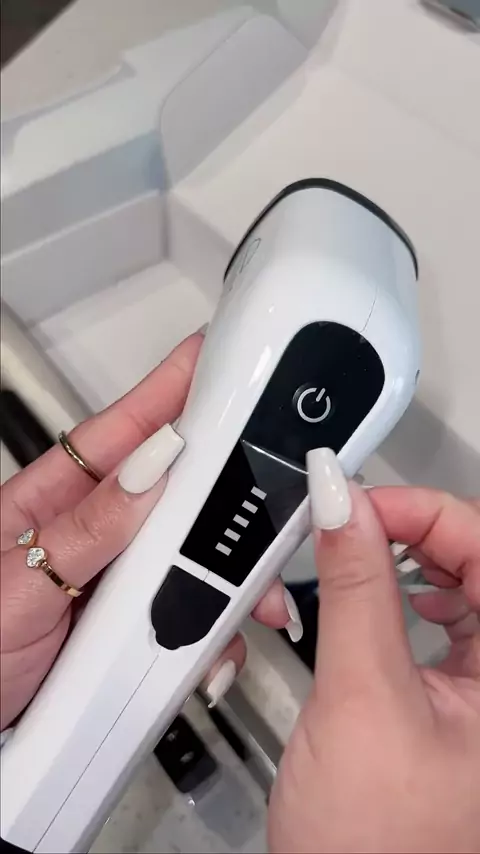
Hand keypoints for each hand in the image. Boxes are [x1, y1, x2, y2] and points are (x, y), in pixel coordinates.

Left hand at [0, 333, 295, 729]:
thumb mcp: (16, 585)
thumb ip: (85, 530)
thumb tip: (151, 470)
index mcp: (51, 500)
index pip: (122, 430)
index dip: (173, 389)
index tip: (220, 357)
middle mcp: (91, 530)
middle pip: (175, 490)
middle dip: (227, 497)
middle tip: (266, 495)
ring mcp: (114, 577)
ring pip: (192, 553)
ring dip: (229, 574)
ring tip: (250, 595)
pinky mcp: (131, 624)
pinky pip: (188, 610)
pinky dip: (214, 626)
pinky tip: (218, 639)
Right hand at [269, 449, 479, 852]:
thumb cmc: (373, 847)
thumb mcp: (360, 701)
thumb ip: (354, 592)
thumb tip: (341, 504)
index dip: (428, 513)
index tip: (359, 502)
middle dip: (419, 530)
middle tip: (355, 522)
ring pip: (472, 583)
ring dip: (419, 556)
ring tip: (369, 555)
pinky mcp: (467, 697)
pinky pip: (459, 617)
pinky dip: (421, 591)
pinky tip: (398, 597)